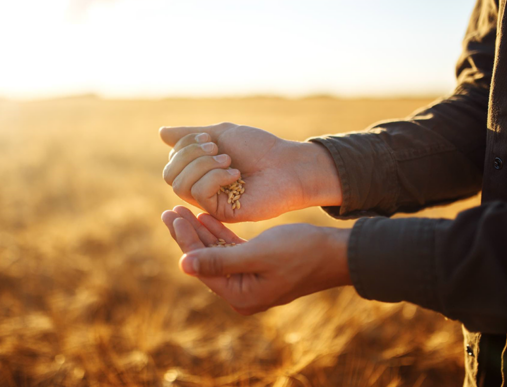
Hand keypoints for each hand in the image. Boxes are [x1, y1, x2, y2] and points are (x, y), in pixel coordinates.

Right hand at [159, 123, 341, 221]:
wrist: (287, 163)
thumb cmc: (259, 148)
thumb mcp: (222, 133)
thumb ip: (191, 136)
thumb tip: (161, 133)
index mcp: (200, 171)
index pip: (172, 162)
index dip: (184, 147)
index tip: (210, 138)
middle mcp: (202, 188)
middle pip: (170, 175)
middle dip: (190, 155)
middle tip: (217, 148)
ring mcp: (212, 202)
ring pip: (181, 186)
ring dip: (203, 166)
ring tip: (228, 161)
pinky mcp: (222, 213)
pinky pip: (199, 195)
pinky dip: (214, 178)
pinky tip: (235, 174)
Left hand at [161, 206, 351, 314]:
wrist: (336, 253)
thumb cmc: (301, 251)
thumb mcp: (258, 254)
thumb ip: (220, 260)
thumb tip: (183, 265)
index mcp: (241, 296)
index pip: (203, 266)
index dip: (185, 240)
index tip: (172, 217)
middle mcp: (243, 292)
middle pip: (206, 260)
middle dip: (188, 235)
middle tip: (169, 211)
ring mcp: (251, 279)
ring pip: (217, 252)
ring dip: (201, 232)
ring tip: (181, 211)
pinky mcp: (259, 266)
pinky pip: (232, 249)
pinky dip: (219, 234)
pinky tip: (206, 218)